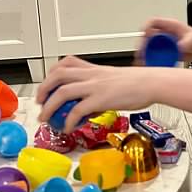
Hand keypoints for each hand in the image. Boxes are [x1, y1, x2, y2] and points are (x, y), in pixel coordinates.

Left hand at [36, 62, 158, 132]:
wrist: (151, 83)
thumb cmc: (137, 83)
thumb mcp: (113, 79)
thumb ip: (98, 87)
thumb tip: (88, 105)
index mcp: (94, 68)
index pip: (66, 63)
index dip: (52, 73)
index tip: (48, 84)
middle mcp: (91, 74)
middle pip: (57, 75)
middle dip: (43, 89)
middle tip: (40, 103)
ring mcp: (94, 86)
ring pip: (62, 91)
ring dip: (49, 106)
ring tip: (46, 118)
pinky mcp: (100, 99)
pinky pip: (77, 110)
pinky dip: (68, 120)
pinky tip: (68, 128)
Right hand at [135, 17, 191, 65]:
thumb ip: (188, 42)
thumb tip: (180, 47)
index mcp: (170, 25)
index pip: (154, 22)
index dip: (147, 27)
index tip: (146, 36)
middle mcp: (164, 33)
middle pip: (147, 36)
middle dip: (142, 44)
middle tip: (141, 53)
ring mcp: (163, 43)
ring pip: (148, 46)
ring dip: (144, 54)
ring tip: (142, 61)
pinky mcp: (164, 52)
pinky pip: (153, 55)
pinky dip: (149, 60)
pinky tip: (148, 66)